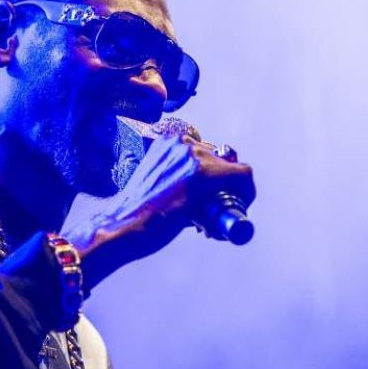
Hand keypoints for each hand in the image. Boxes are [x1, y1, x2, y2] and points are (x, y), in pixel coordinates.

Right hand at [64, 134, 254, 290]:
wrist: (122, 227)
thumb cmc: (135, 212)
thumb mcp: (153, 180)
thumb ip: (174, 175)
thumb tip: (197, 187)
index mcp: (168, 141)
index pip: (206, 151)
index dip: (213, 176)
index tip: (207, 198)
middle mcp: (183, 143)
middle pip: (222, 161)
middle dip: (222, 188)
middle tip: (209, 213)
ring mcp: (195, 158)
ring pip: (235, 171)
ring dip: (232, 195)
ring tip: (212, 221)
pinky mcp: (207, 176)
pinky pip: (243, 177)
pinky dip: (246, 196)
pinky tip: (227, 220)